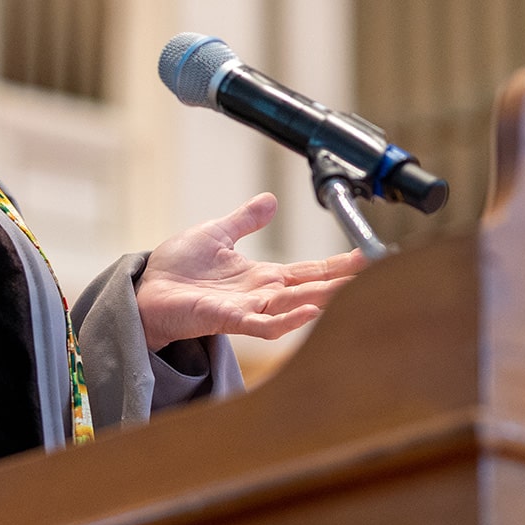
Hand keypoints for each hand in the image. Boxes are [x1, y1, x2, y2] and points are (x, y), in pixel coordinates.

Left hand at [134, 193, 366, 350]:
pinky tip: (310, 314)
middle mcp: (261, 295)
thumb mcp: (216, 233)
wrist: (145, 290)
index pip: (309, 271)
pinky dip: (287, 320)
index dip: (339, 264)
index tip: (368, 256)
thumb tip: (271, 199)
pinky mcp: (226, 320)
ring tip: (353, 293)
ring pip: (295, 306)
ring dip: (324, 301)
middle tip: (378, 278)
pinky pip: (262, 324)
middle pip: (311, 290)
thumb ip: (245, 220)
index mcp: (262, 276)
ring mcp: (247, 309)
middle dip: (343, 284)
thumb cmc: (176, 268)